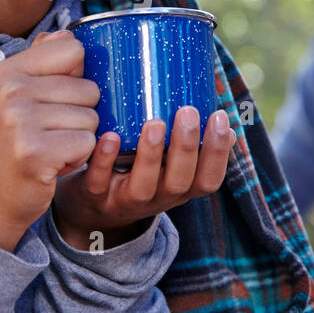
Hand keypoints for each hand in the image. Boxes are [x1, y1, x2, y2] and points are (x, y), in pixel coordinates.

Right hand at [0, 30, 100, 251]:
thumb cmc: (14, 143)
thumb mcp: (19, 96)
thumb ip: (43, 62)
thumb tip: (66, 34)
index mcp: (8, 71)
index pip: (74, 50)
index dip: (77, 76)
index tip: (55, 97)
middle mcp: (11, 91)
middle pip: (89, 88)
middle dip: (81, 114)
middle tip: (50, 132)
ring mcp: (21, 121)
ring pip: (92, 118)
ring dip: (80, 138)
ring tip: (51, 147)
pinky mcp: (36, 152)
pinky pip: (88, 143)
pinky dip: (78, 157)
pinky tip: (54, 163)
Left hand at [51, 105, 236, 251]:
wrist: (92, 205)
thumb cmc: (137, 170)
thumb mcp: (166, 162)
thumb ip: (187, 139)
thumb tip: (218, 108)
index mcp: (179, 188)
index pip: (209, 179)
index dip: (218, 153)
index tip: (221, 117)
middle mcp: (157, 198)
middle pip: (179, 181)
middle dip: (186, 147)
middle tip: (188, 112)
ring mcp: (125, 200)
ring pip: (143, 185)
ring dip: (151, 154)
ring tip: (155, 123)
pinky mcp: (95, 196)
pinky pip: (99, 182)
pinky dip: (105, 159)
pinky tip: (111, 136)